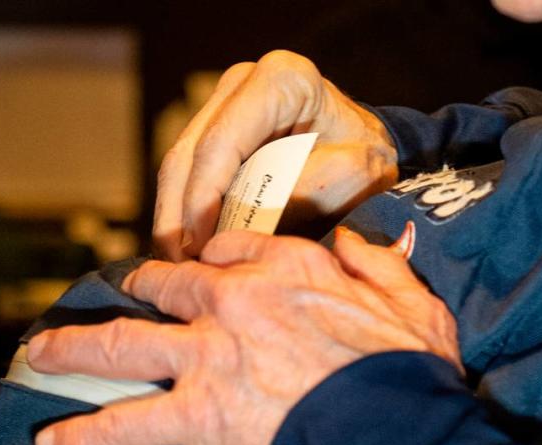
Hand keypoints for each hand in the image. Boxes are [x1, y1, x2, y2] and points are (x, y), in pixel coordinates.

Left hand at [28, 227, 460, 444]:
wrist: (396, 438)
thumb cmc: (411, 376)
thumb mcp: (415, 305)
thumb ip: (379, 264)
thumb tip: (354, 239)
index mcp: (289, 269)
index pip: (230, 248)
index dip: (208, 258)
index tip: (196, 267)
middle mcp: (235, 301)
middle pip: (166, 286)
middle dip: (137, 289)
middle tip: (116, 295)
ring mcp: (207, 356)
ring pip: (123, 345)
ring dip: (76, 349)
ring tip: (40, 355)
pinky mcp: (195, 414)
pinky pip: (125, 425)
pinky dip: (85, 437)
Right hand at [154, 50, 398, 260]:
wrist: (367, 146)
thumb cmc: (367, 158)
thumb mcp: (354, 175)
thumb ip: (302, 192)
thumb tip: (244, 219)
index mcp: (282, 80)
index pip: (222, 143)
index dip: (202, 199)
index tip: (201, 249)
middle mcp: (243, 83)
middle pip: (187, 154)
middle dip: (178, 216)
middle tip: (180, 268)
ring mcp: (223, 103)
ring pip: (178, 166)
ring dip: (174, 218)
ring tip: (180, 266)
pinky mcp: (214, 128)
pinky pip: (187, 174)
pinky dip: (184, 212)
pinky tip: (188, 249)